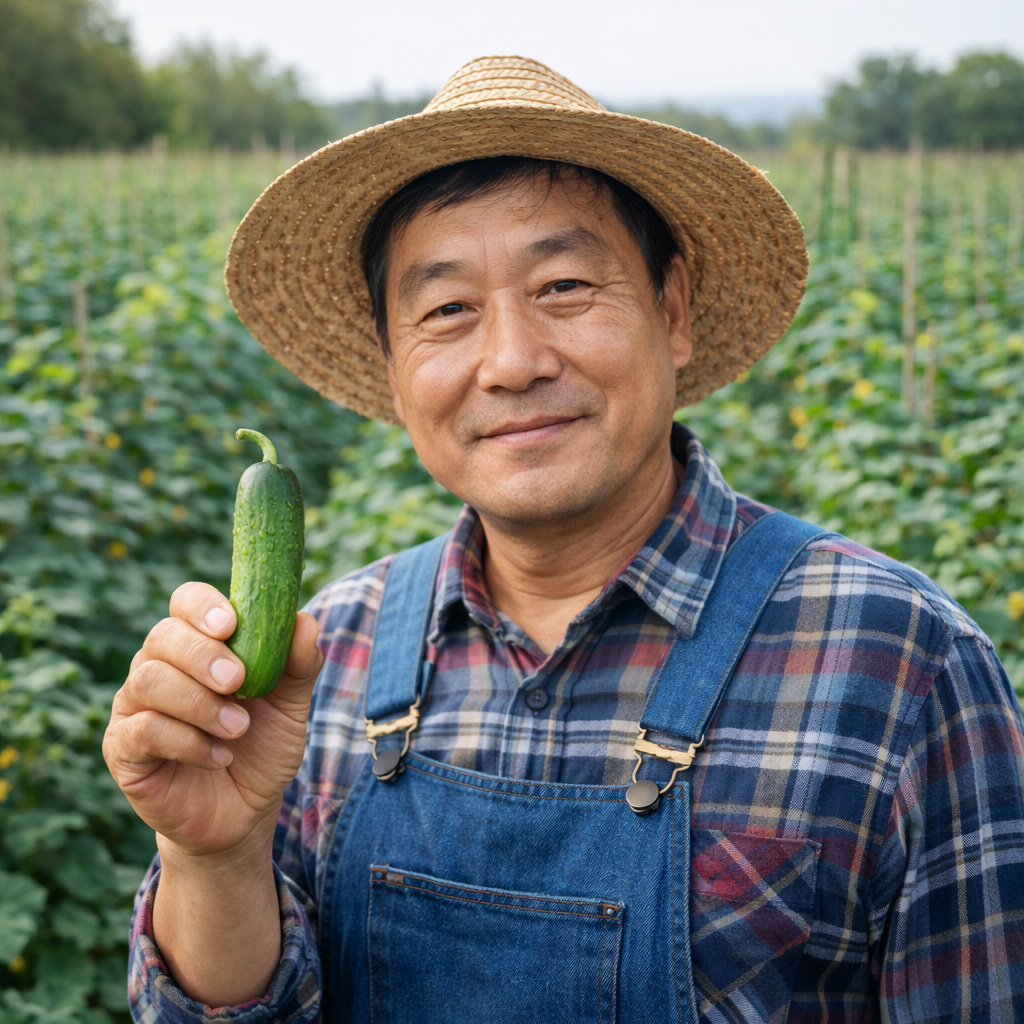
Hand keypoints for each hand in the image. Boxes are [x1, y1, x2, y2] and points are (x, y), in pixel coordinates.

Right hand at [103, 583, 322, 861]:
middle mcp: (159, 666)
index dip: (203, 606)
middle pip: (163, 636)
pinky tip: (218, 756)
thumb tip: (305, 622)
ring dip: (200, 703)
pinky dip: (187, 741)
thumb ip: (298, 664)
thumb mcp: (291, 706)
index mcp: (198, 644)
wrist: (243, 812)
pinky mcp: (122, 749)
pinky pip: (142, 730)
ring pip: (148, 680)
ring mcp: (135, 706)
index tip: (231, 624)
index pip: (186, 601)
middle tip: (240, 682)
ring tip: (237, 729)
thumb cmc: (262, 747)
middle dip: (204, 656)